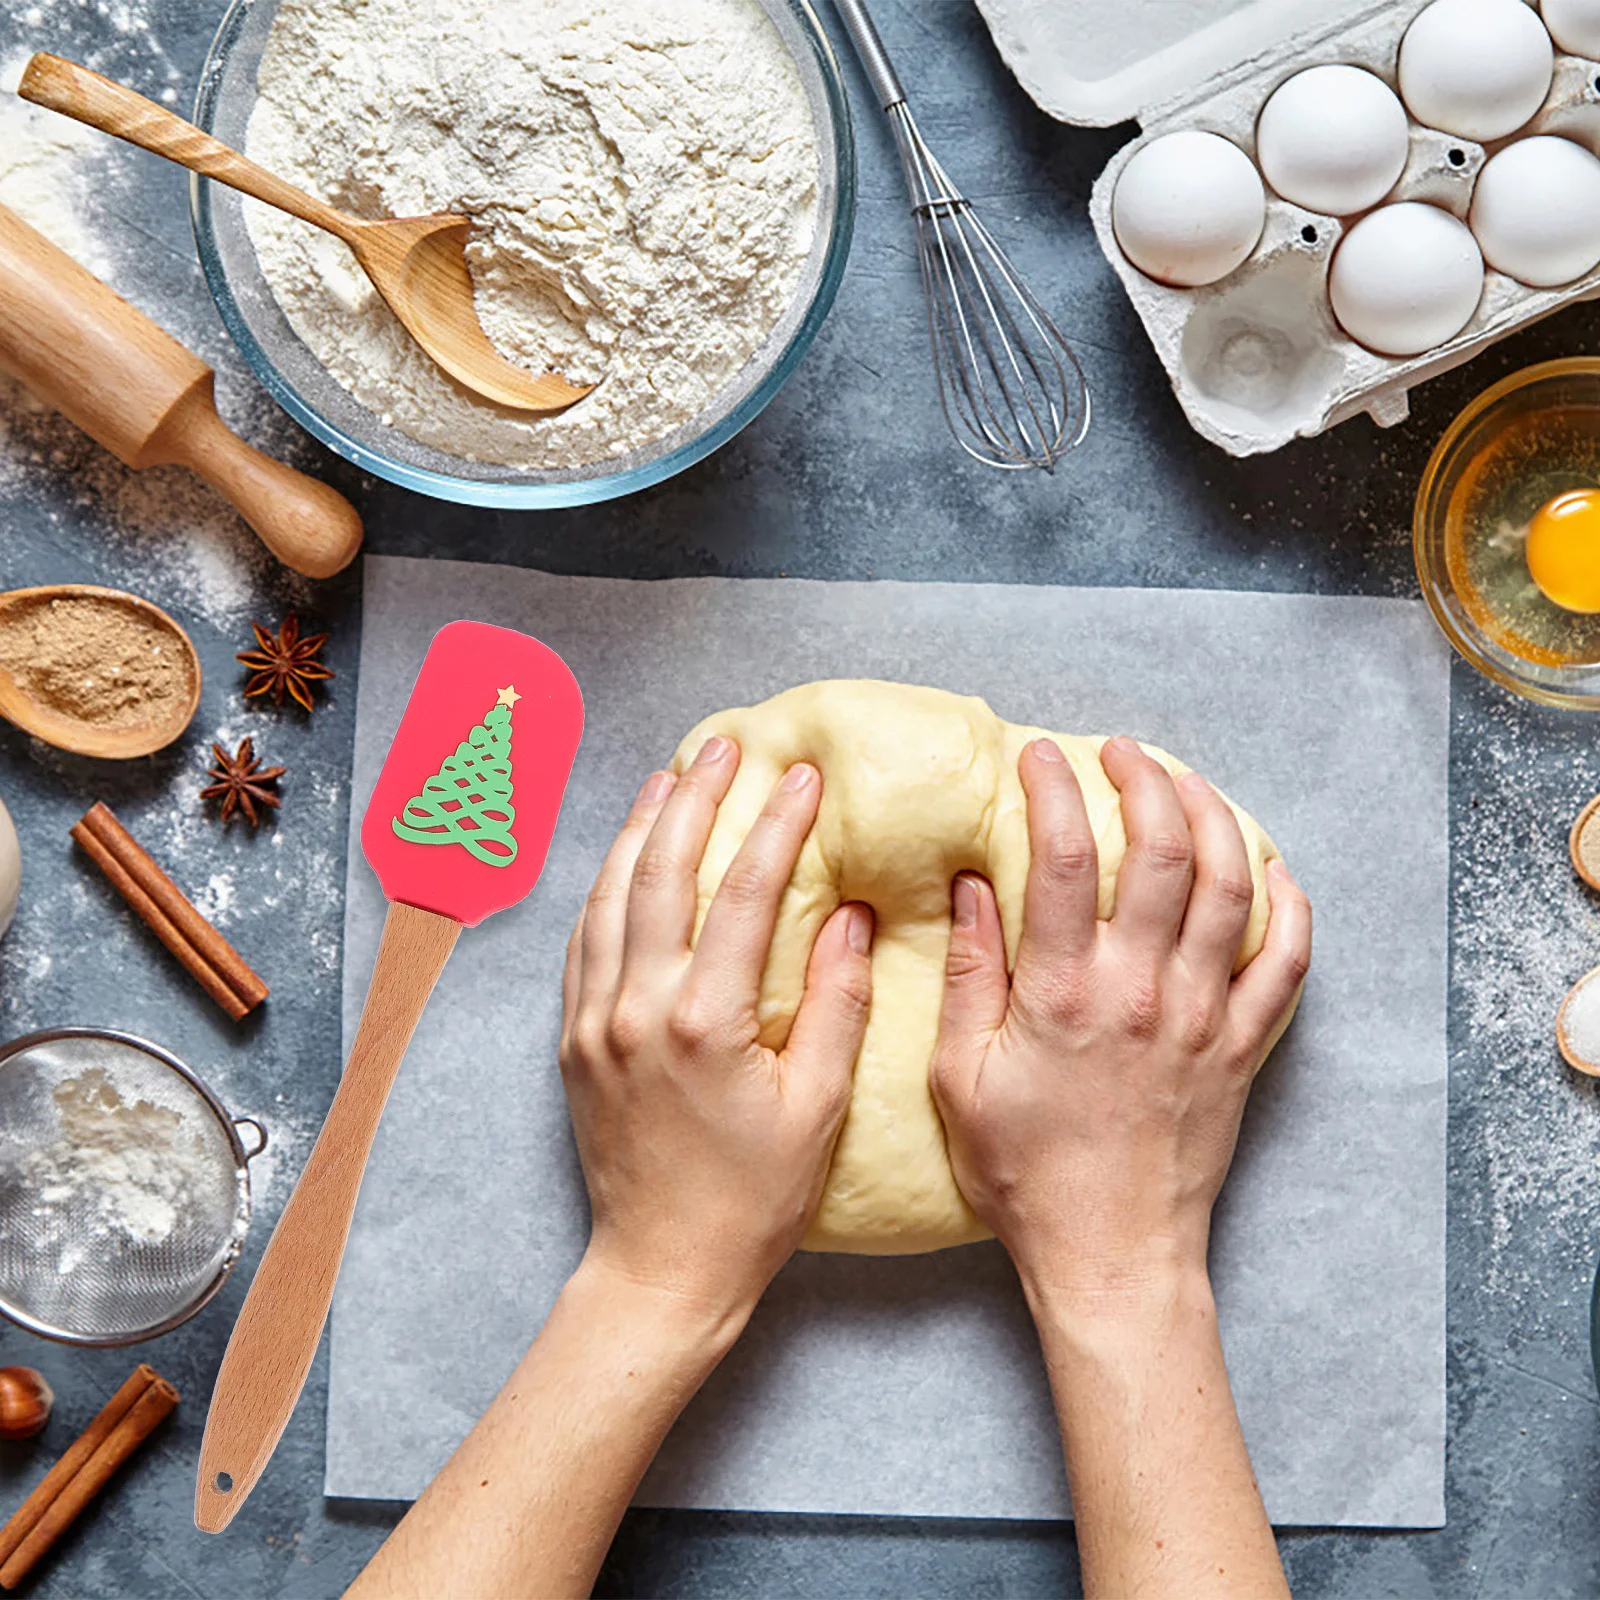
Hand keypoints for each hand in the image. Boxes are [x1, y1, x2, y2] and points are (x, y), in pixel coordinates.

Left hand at [560, 736, 873, 1326]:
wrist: (662, 1265)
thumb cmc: (753, 1198)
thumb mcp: (818, 1107)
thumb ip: (837, 1003)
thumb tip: (851, 914)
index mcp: (705, 1022)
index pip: (745, 893)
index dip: (778, 826)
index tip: (804, 777)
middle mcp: (637, 1008)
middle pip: (662, 872)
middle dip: (696, 798)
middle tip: (724, 745)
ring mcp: (594, 1020)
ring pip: (609, 895)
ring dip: (640, 827)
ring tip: (670, 776)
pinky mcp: (573, 1038)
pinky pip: (583, 939)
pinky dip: (604, 885)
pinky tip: (624, 856)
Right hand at [930, 736, 1310, 1307]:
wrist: (1110, 1253)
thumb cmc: (1024, 1174)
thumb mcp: (961, 1078)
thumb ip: (969, 976)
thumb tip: (969, 886)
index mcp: (1065, 992)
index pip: (1060, 857)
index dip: (1051, 790)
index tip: (1039, 756)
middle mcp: (1143, 990)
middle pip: (1163, 851)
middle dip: (1144, 780)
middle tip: (1121, 753)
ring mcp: (1204, 1017)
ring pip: (1232, 888)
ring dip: (1216, 819)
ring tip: (1188, 784)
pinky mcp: (1242, 1049)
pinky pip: (1287, 963)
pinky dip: (1290, 907)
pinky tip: (1273, 869)